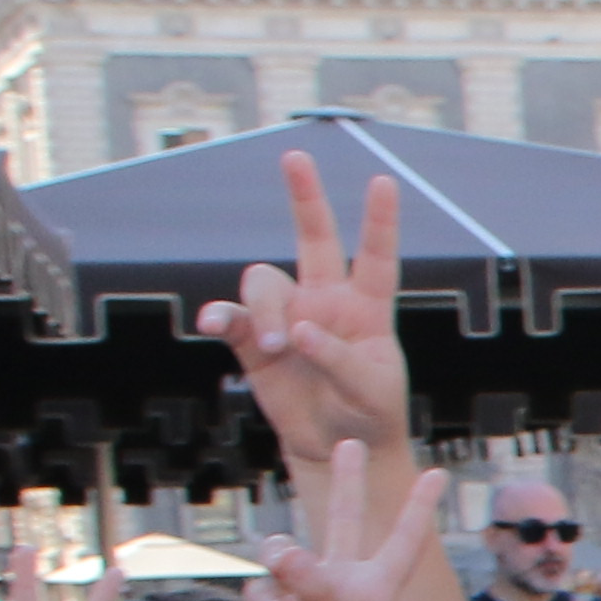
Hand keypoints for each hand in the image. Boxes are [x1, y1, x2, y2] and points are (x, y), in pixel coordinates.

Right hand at [194, 156, 410, 469]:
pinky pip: (228, 316)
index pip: (375, 257)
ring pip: (264, 281)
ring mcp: (286, 316)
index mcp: (367, 308)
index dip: (379, 221)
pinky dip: (220, 317)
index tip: (384, 182)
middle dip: (305, 196)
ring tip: (274, 346)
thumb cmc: (367, 413)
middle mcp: (325, 300)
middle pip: (313, 237)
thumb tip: (298, 330)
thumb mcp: (371, 390)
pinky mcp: (251, 340)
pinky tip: (216, 325)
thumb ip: (341, 358)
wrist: (335, 445)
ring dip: (263, 309)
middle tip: (296, 156)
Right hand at [244, 441, 444, 600]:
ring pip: (284, 550)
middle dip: (347, 483)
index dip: (417, 507)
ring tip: (289, 596)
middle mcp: (341, 584)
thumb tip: (284, 554)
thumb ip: (320, 591)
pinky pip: (258, 585)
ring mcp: (302, 594)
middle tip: (350, 444)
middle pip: (342, 521)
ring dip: (281, 563)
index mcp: (375, 590)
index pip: (402, 539)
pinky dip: (263, 600)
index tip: (437, 474)